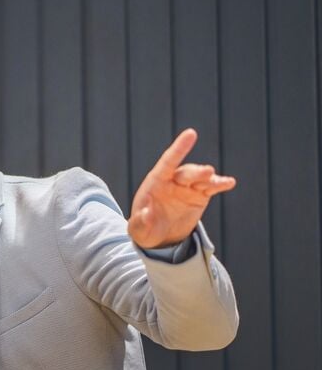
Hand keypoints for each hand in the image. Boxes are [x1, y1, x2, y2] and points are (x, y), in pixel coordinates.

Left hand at [128, 128, 235, 247]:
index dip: (179, 148)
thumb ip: (140, 222)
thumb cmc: (144, 228)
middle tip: (207, 172)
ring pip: (201, 178)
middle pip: (187, 172)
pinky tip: (229, 182)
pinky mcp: (200, 195)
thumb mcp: (139, 229)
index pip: (168, 161)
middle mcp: (173, 181)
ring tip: (221, 182)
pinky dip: (220, 184)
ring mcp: (188, 187)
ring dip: (211, 178)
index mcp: (155, 182)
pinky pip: (211, 188)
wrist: (159, 236)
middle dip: (197, 172)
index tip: (191, 133)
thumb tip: (146, 213)